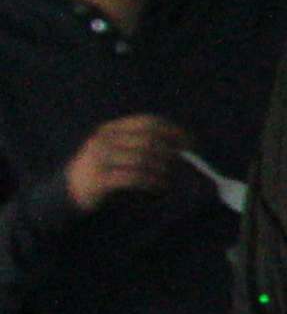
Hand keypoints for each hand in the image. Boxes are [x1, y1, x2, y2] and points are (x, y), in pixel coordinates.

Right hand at [62, 114, 190, 212]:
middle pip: (148, 140)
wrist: (68, 191)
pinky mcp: (100, 179)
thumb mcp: (116, 151)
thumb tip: (179, 148)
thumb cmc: (102, 171)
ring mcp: (100, 159)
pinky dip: (152, 182)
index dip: (173, 130)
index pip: (148, 122)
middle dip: (171, 151)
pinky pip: (134, 178)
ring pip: (143, 159)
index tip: (191, 142)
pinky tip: (160, 187)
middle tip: (184, 162)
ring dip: (163, 170)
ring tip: (169, 179)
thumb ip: (139, 146)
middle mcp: (104, 140)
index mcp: (111, 129)